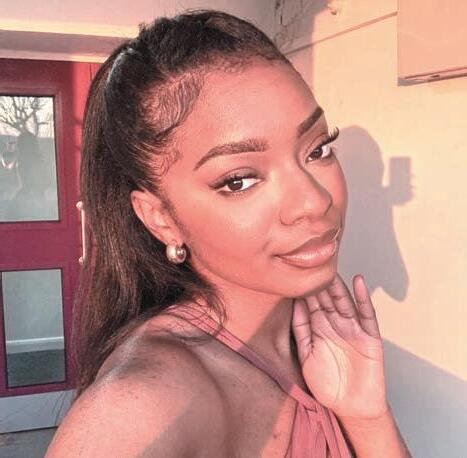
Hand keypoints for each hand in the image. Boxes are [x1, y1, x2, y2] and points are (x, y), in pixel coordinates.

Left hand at [292, 273, 387, 419]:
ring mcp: (353, 328)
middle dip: (319, 281)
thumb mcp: (306, 356)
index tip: (294, 269)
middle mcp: (335, 325)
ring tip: (330, 267)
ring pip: (344, 301)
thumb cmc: (327, 384)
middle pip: (326, 298)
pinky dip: (362, 297)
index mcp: (318, 329)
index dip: (303, 288)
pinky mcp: (369, 336)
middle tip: (311, 261)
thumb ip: (301, 331)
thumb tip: (294, 304)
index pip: (310, 303)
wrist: (351, 407)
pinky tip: (358, 281)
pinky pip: (366, 313)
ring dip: (338, 285)